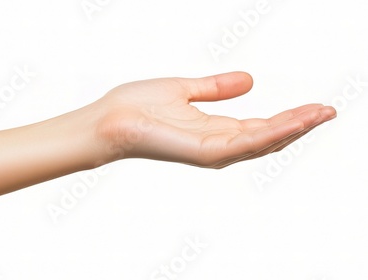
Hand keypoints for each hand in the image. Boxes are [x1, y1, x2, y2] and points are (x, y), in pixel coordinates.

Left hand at [93, 72, 335, 167]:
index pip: (259, 126)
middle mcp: (217, 144)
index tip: (314, 106)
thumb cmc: (138, 106)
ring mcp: (212, 151)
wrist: (109, 119)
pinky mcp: (204, 152)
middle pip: (267, 137)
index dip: (288, 117)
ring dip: (293, 128)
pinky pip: (245, 144)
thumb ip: (216, 88)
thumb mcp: (186, 90)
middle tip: (328, 111)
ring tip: (321, 114)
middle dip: (299, 124)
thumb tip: (249, 81)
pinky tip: (294, 121)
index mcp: (214, 129)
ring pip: (263, 142)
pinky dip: (271, 133)